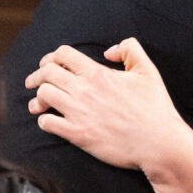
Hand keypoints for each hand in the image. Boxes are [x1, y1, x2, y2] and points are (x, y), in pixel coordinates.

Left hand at [25, 38, 192, 172]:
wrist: (159, 143)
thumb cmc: (155, 108)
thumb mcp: (148, 70)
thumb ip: (130, 49)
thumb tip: (107, 51)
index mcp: (98, 73)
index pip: (63, 54)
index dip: (52, 56)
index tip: (47, 64)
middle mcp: (84, 90)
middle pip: (47, 73)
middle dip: (37, 75)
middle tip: (33, 82)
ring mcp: (79, 113)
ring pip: (43, 96)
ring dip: (38, 98)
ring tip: (37, 104)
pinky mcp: (78, 135)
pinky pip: (47, 124)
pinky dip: (43, 121)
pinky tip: (48, 121)